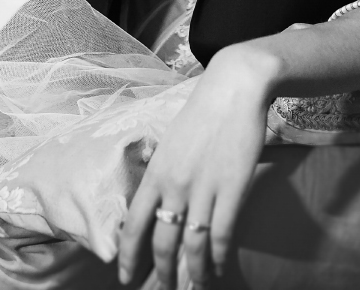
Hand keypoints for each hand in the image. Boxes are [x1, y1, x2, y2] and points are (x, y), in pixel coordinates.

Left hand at [117, 48, 275, 287]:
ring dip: (194, 273)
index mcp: (155, 173)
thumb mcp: (169, 142)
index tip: (126, 278)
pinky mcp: (232, 189)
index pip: (134, 225)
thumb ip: (161, 173)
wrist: (233, 89)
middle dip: (162, 274)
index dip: (129, 256)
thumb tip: (155, 202)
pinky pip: (222, 234)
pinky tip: (219, 267)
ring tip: (196, 287)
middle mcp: (174, 185)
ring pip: (193, 244)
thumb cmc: (201, 114)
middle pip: (163, 242)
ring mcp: (204, 188)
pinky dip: (219, 257)